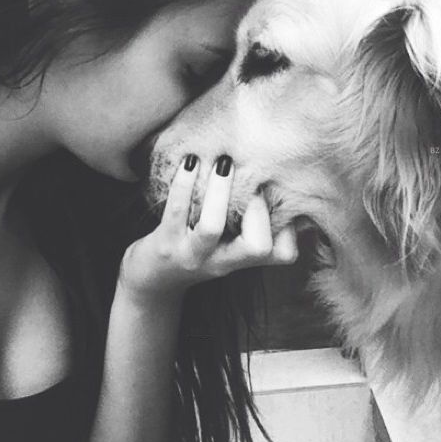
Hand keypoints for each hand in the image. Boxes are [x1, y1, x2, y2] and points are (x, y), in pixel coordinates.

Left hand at [118, 155, 297, 304]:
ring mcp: (191, 255)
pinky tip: (190, 161)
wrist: (151, 280)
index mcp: (243, 259)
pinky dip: (184, 182)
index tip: (276, 195)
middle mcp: (222, 262)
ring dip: (220, 190)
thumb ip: (251, 223)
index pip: (283, 252)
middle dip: (258, 207)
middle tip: (249, 181)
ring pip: (212, 226)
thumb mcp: (228, 245)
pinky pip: (176, 210)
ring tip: (223, 162)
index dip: (289, 224)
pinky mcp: (164, 244)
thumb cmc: (196, 250)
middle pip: (258, 247)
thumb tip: (279, 182)